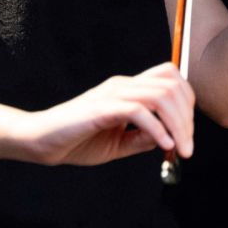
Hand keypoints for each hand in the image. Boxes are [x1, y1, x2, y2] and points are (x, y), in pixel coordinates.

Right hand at [20, 62, 195, 166]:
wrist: (40, 143)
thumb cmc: (75, 141)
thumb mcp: (118, 143)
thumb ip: (142, 138)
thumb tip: (170, 138)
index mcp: (127, 89)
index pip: (169, 79)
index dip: (187, 102)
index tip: (187, 133)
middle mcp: (122, 86)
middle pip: (171, 84)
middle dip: (187, 116)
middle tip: (188, 146)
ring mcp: (111, 94)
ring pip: (160, 95)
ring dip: (178, 124)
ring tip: (180, 149)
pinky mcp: (100, 108)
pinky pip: (139, 111)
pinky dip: (158, 129)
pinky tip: (163, 146)